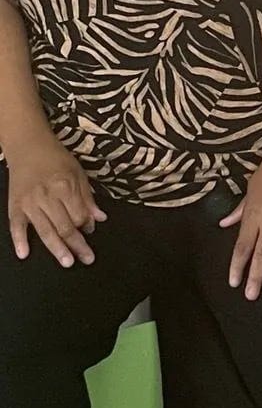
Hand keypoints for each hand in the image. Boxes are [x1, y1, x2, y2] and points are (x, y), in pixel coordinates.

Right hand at [7, 135, 106, 266]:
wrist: (28, 145)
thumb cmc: (56, 158)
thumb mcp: (78, 172)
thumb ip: (88, 197)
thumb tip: (100, 218)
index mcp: (65, 187)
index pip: (79, 215)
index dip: (87, 225)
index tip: (91, 231)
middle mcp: (47, 196)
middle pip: (65, 226)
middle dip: (78, 244)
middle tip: (87, 258)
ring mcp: (29, 202)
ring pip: (45, 230)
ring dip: (57, 248)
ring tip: (68, 262)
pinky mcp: (15, 205)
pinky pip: (17, 226)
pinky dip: (19, 240)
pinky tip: (24, 254)